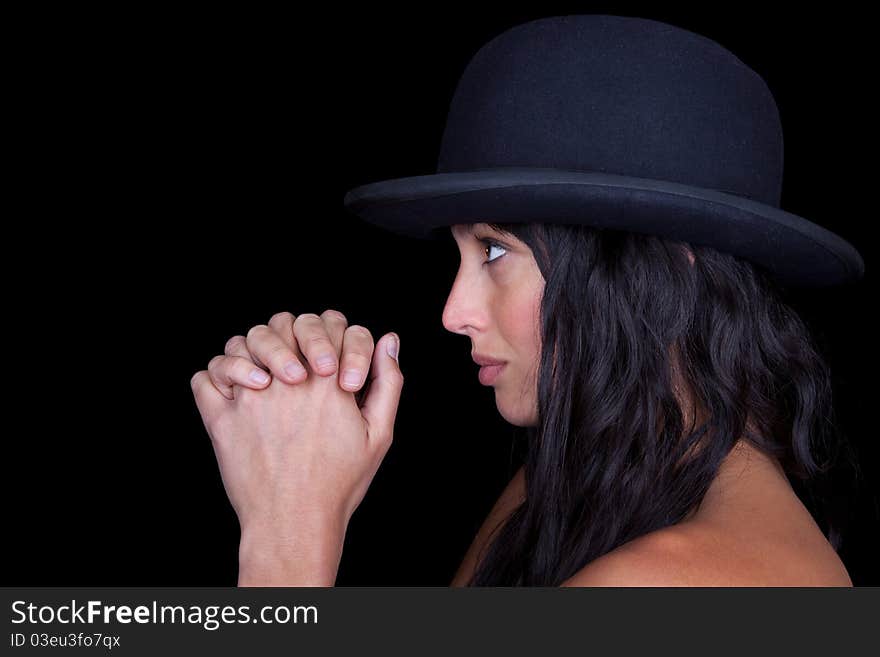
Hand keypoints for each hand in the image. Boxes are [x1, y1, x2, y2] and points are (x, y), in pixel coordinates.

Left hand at [190, 309, 402, 583]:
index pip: (328, 322)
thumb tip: (389, 341)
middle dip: (294, 333)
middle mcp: (286, 382)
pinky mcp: (221, 419)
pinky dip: (217, 376)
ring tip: (268, 372)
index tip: (334, 363)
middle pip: (282, 322)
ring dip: (254, 349)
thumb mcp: (379, 434)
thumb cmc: (338, 483)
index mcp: (327, 382)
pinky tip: (237, 388)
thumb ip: (388, 382)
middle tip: (300, 361)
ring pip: (241, 342)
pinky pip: (205, 378)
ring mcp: (249, 398)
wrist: (294, 523)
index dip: (334, 334)